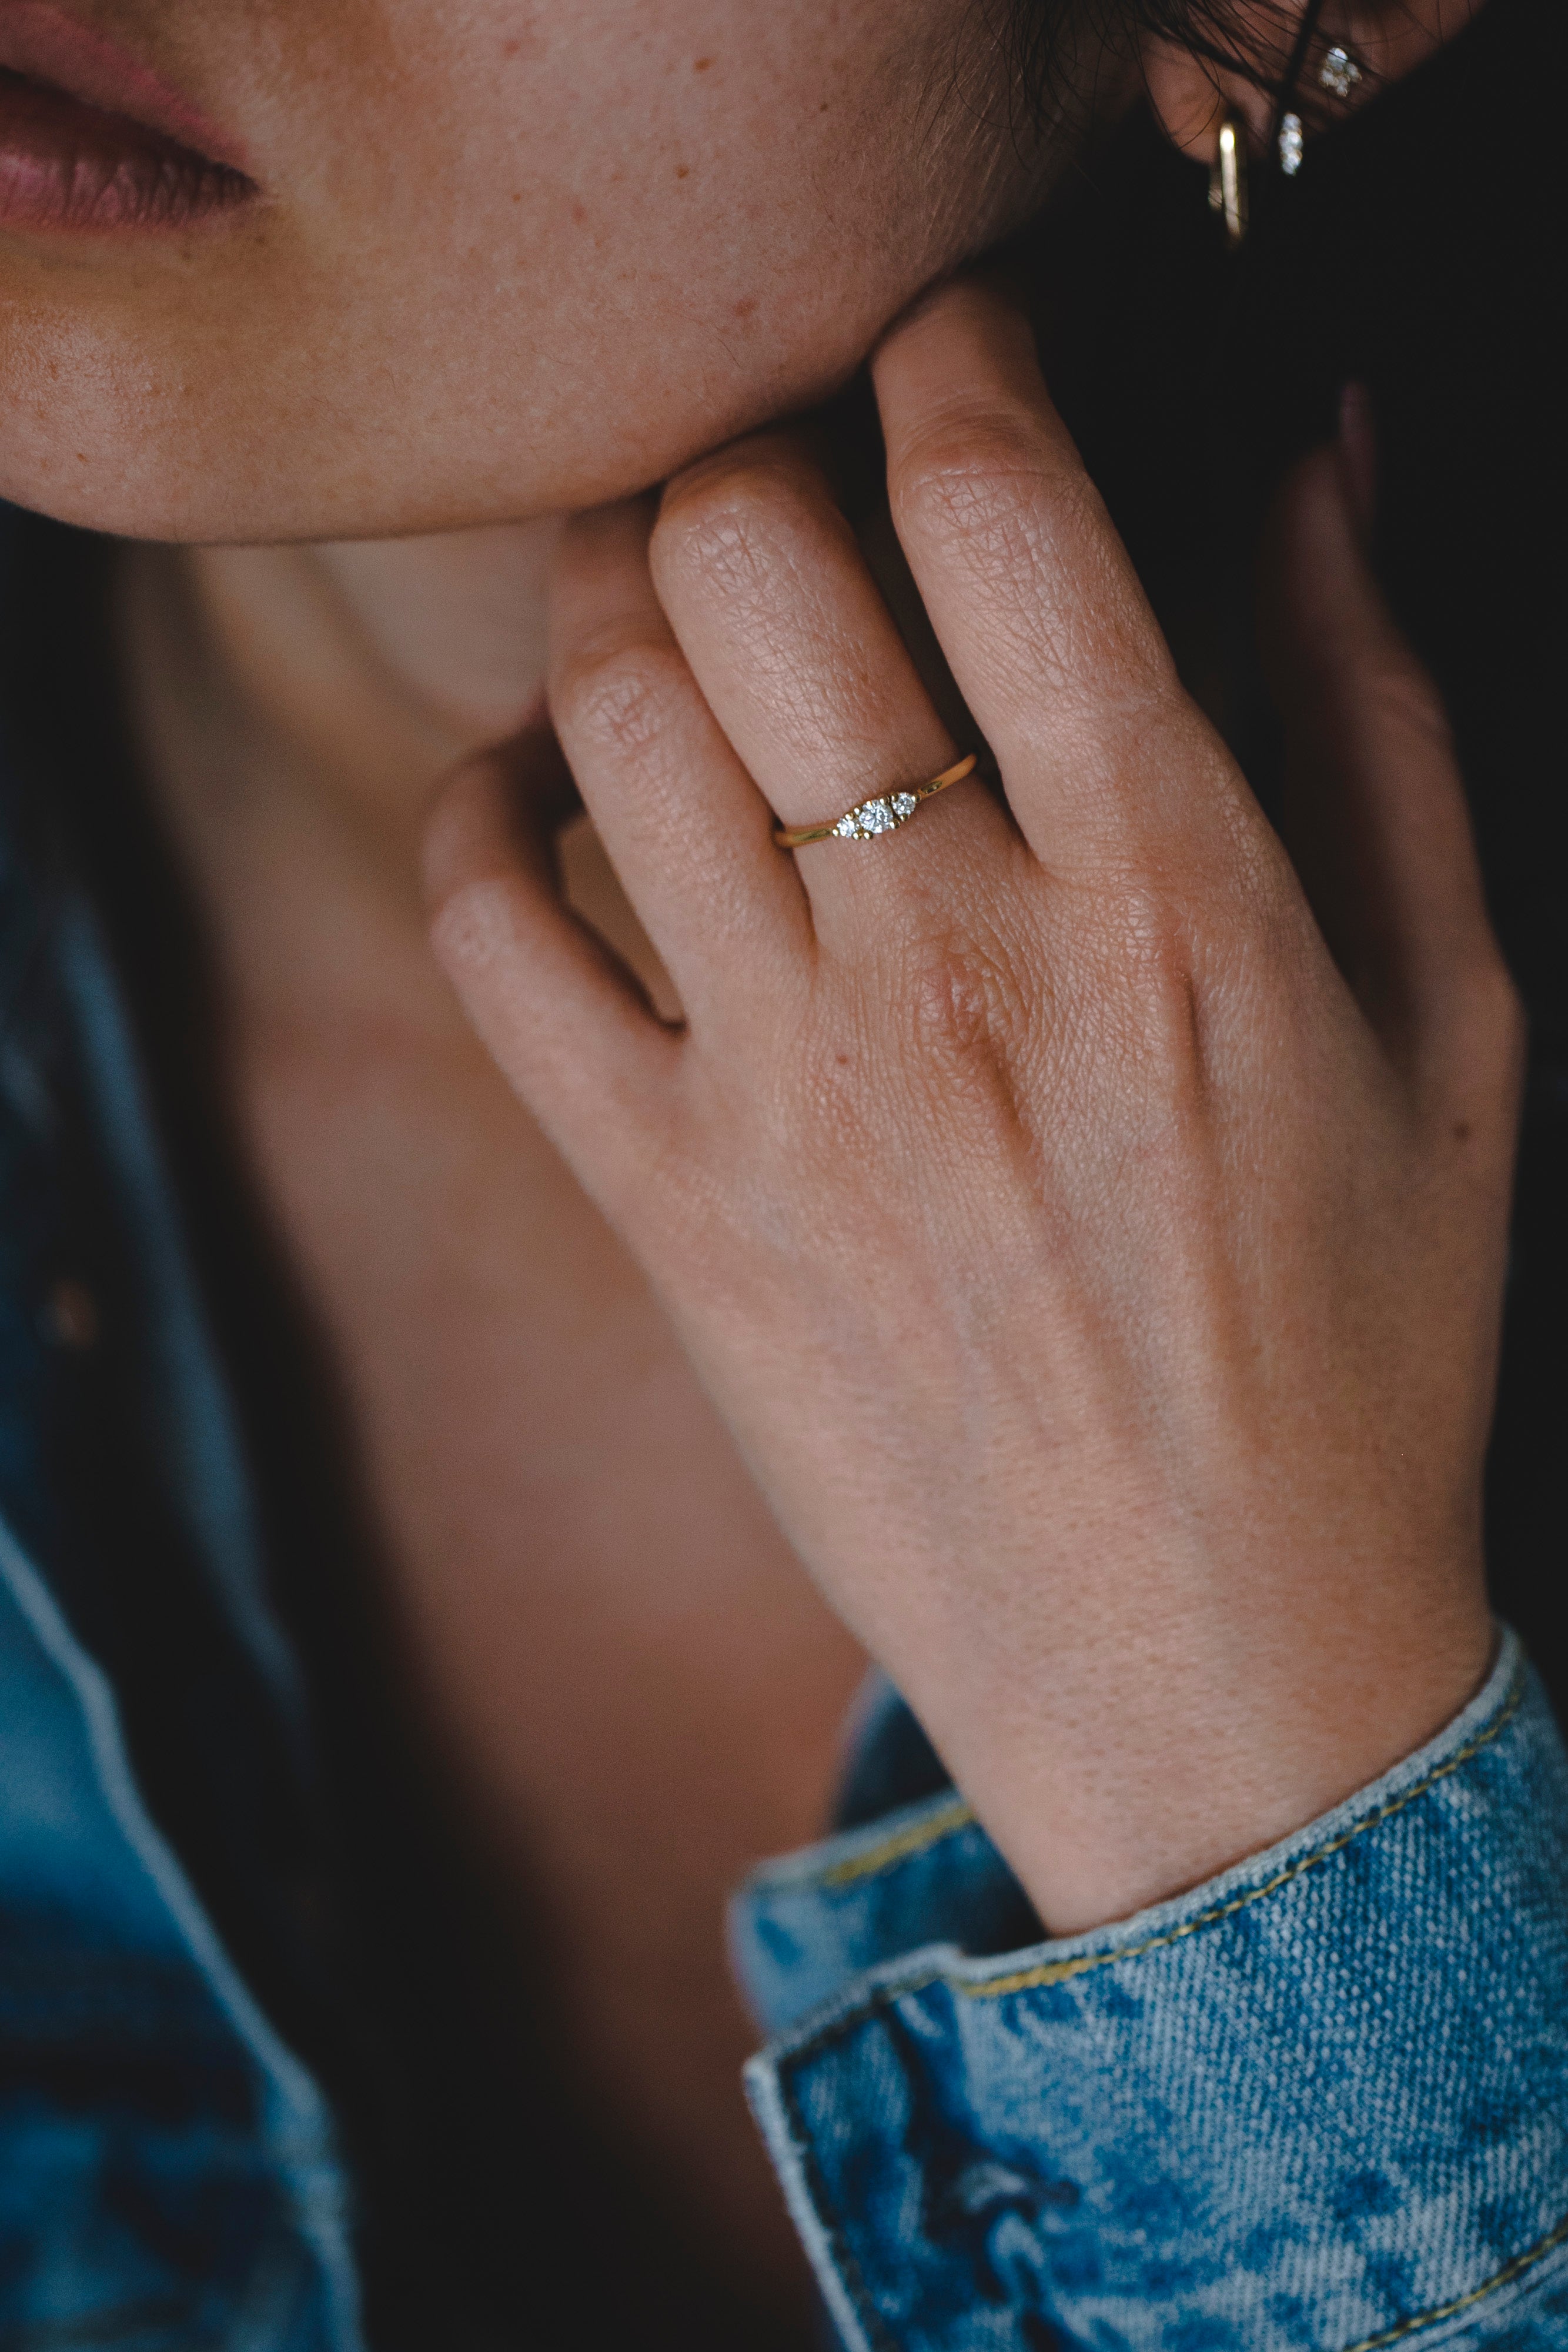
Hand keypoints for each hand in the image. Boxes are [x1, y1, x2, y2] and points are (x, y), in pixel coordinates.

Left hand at [425, 285, 1520, 1933]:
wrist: (1213, 1665)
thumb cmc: (1359, 1341)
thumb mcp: (1452, 1017)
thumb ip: (1375, 712)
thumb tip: (1315, 450)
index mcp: (1172, 895)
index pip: (1007, 505)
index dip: (958, 349)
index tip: (954, 344)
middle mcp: (952, 963)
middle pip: (751, 559)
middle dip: (755, 445)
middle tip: (794, 478)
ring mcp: (782, 1089)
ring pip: (604, 707)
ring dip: (619, 586)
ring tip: (676, 595)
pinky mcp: (669, 1203)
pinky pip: (492, 934)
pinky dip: (487, 808)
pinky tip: (554, 790)